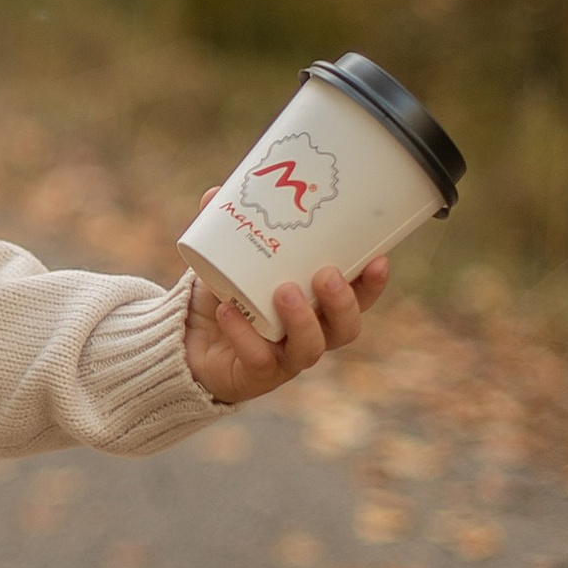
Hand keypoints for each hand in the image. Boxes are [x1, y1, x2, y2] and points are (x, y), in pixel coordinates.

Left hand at [179, 179, 388, 405]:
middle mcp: (310, 335)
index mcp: (317, 307)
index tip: (379, 258)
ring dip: (302, 320)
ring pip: (310, 349)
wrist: (188, 346)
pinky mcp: (255, 374)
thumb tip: (216, 193)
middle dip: (342, 302)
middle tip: (326, 274)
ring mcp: (284, 358)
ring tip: (284, 292)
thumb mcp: (225, 262)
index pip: (358, 298)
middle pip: (346, 329)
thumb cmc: (224, 300)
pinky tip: (230, 311)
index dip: (373, 284)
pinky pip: (258, 358)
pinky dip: (244, 334)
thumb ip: (226, 230)